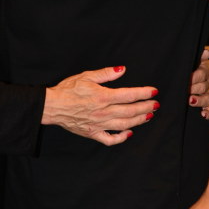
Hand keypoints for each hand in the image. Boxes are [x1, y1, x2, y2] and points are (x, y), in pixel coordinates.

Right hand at [42, 66, 158, 146]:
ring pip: (124, 124)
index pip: (129, 95)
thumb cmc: (67, 90)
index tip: (154, 92)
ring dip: (139, 120)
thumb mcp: (86, 76)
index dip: (144, 93)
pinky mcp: (93, 133)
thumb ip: (106, 74)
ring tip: (148, 116)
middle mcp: (103, 112)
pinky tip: (128, 133)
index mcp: (103, 96)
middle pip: (131, 111)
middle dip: (146, 107)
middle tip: (156, 104)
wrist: (52, 106)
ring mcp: (99, 124)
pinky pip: (110, 139)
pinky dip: (121, 137)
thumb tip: (122, 70)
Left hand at [189, 49, 208, 118]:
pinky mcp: (205, 105)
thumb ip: (198, 58)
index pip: (202, 74)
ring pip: (206, 99)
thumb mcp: (194, 62)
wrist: (191, 78)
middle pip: (203, 87)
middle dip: (195, 89)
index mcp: (203, 72)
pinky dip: (207, 113)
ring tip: (191, 101)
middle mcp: (206, 83)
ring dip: (199, 101)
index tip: (188, 78)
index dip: (195, 77)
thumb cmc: (191, 69)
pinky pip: (208, 109)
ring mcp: (206, 94)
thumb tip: (205, 52)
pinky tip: (203, 115)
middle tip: (187, 91)